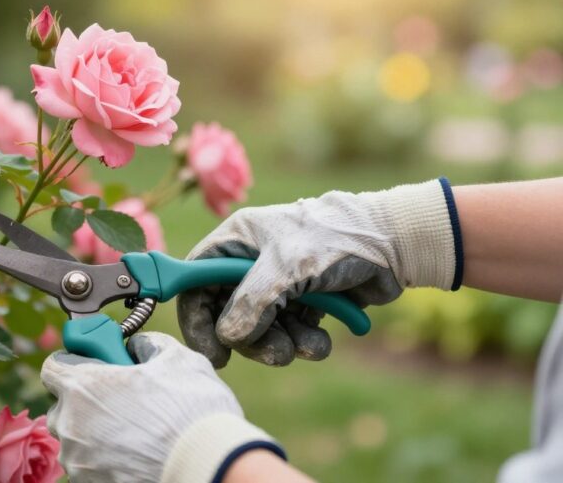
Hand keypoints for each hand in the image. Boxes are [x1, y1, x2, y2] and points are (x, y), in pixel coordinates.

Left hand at [40, 332, 281, 482]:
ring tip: (131, 429)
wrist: (210, 465)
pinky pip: (86, 464)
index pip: (52, 367)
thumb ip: (146, 344)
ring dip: (92, 430)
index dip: (73, 362)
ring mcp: (78, 459)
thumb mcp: (176, 359)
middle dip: (83, 400)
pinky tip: (133, 452)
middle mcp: (71, 424)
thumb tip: (136, 347)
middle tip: (118, 399)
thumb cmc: (193, 412)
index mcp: (83, 386)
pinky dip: (102, 457)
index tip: (93, 365)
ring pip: (73, 438)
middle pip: (61, 405)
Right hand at [178, 179, 459, 367]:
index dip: (197, 318)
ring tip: (307, 346)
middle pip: (227, 315)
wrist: (395, 244)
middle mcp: (250, 264)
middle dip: (251, 340)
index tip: (212, 353)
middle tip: (274, 353)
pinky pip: (290, 335)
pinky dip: (305, 344)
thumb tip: (228, 336)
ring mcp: (278, 286)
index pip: (196, 282)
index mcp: (236, 242)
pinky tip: (322, 340)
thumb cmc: (335, 239)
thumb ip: (251, 302)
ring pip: (260, 332)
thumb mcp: (287, 266)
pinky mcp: (303, 304)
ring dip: (282, 346)